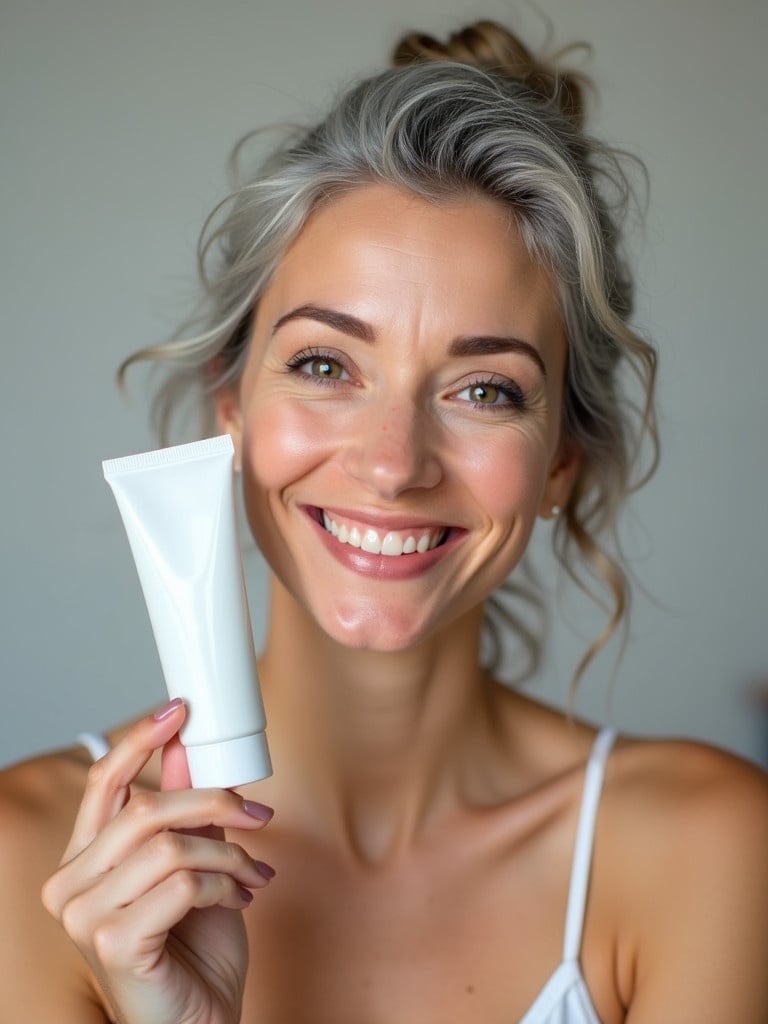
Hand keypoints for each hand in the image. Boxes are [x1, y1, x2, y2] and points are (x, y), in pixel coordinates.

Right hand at [42, 700, 274, 1023]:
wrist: (200, 1023)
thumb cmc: (193, 951)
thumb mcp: (195, 864)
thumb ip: (184, 811)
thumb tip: (188, 747)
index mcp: (85, 860)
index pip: (104, 783)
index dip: (140, 739)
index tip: (179, 708)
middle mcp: (71, 886)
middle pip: (146, 808)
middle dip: (213, 802)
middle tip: (257, 814)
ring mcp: (85, 918)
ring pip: (170, 845)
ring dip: (228, 855)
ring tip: (251, 876)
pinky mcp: (113, 943)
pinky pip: (183, 883)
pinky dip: (223, 885)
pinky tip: (237, 901)